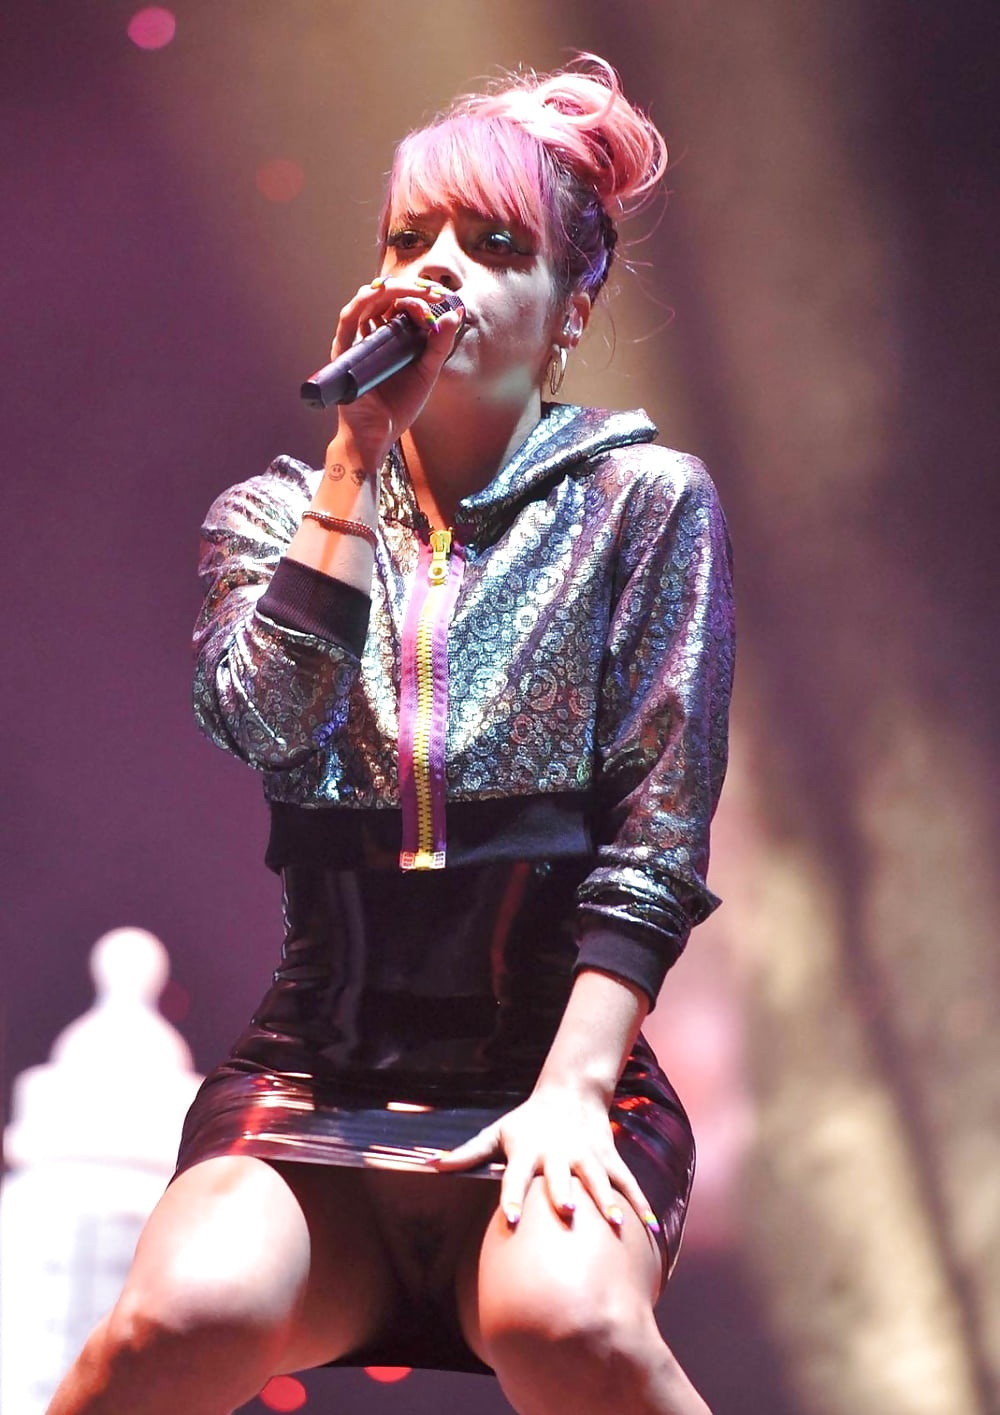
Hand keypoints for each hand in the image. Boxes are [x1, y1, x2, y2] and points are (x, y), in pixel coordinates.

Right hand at [327, 276, 463, 468]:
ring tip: (413, 290)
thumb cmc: (398, 406)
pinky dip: (362, 302)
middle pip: (386, 300)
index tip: (441, 298)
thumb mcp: (426, 372)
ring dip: (390, 290)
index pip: (402, 307)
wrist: (378, 433)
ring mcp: (357, 341)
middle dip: (410, 290)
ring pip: (368, 302)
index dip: (421, 298)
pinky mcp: (344, 350)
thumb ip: (439, 345)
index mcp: (391, 339)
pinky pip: (349, 319)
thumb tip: (455, 313)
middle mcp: (373, 336)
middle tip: (431, 291)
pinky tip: (379, 292)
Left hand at [435, 1084, 658, 1236]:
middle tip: (567, 1213)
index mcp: (528, 1151)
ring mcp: (586, 1156)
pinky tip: (649, 1227)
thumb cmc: (526, 1121)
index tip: (510, 1218)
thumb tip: (430, 1166)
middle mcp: (558, 1154)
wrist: (570, 1091)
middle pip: (561, 1176)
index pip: (516, 1176)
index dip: (512, 1196)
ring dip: (606, 1200)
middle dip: (564, 1194)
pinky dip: (639, 1203)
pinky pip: (626, 1182)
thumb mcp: (496, 1133)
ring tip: (614, 1223)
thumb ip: (467, 1153)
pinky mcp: (608, 1157)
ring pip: (597, 1179)